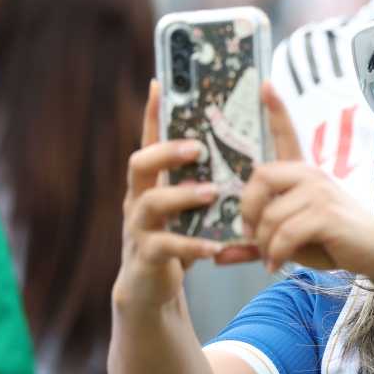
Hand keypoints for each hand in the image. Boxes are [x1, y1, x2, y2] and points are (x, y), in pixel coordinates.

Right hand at [111, 81, 223, 314]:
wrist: (153, 290)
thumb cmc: (177, 239)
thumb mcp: (189, 208)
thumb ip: (203, 181)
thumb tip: (235, 149)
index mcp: (151, 182)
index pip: (148, 140)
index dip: (152, 114)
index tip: (160, 84)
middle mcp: (137, 199)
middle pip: (139, 163)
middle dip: (166, 152)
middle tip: (196, 147)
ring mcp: (137, 228)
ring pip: (150, 203)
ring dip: (182, 195)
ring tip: (211, 193)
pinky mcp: (146, 257)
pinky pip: (166, 247)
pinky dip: (192, 246)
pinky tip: (215, 247)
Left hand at [237, 84, 373, 276]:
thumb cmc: (334, 242)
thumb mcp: (292, 239)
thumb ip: (258, 241)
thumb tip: (219, 255)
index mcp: (304, 174)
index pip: (287, 135)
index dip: (276, 110)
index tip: (265, 84)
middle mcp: (311, 175)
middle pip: (259, 179)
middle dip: (247, 211)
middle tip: (252, 235)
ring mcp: (320, 192)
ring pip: (270, 216)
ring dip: (264, 243)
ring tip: (270, 256)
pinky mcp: (326, 215)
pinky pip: (285, 234)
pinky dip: (275, 253)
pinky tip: (276, 263)